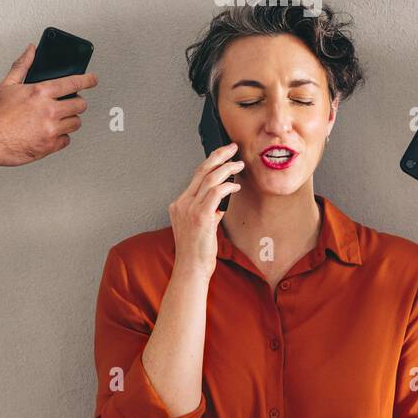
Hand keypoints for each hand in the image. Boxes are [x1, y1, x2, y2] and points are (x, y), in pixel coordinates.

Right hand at [0, 45, 98, 166]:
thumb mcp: (7, 84)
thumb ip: (23, 65)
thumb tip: (31, 50)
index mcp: (40, 92)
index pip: (74, 82)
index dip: (88, 80)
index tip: (93, 79)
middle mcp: (49, 111)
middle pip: (80, 105)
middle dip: (76, 103)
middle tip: (69, 103)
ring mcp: (51, 129)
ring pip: (76, 123)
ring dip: (69, 120)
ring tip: (57, 119)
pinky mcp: (49, 146)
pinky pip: (67, 140)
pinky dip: (61, 137)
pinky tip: (50, 133)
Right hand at [168, 145, 244, 277]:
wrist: (191, 270)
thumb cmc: (197, 253)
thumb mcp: (200, 228)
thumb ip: (207, 214)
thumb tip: (219, 206)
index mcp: (178, 205)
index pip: (196, 176)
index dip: (211, 162)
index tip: (224, 155)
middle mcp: (181, 203)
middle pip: (201, 170)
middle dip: (218, 155)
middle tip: (232, 147)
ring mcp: (188, 209)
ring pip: (209, 178)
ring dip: (227, 168)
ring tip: (239, 164)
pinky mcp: (200, 216)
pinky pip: (216, 193)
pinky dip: (228, 186)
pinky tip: (236, 186)